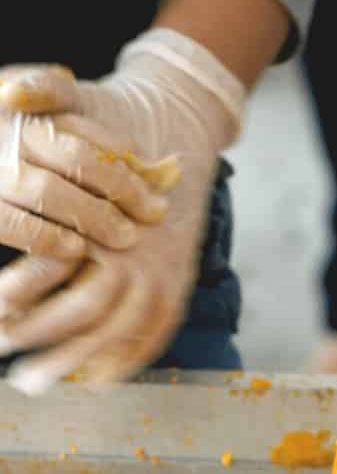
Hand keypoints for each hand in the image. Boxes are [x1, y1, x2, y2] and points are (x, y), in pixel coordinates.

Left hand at [0, 30, 243, 393]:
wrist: (181, 128)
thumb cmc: (115, 126)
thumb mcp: (78, 105)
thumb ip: (41, 91)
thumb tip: (10, 91)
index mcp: (109, 215)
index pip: (59, 263)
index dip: (21, 292)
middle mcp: (138, 252)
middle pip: (87, 310)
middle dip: (40, 338)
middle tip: (1, 353)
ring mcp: (161, 274)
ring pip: (117, 333)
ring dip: (70, 362)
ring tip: (30, 382)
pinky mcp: (175, 287)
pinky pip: (151, 337)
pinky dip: (121, 362)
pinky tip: (88, 379)